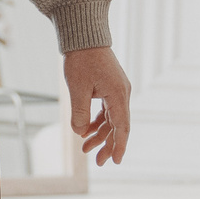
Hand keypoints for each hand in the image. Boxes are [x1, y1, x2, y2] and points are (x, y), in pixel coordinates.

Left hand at [61, 45, 131, 165]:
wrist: (84, 36)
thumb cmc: (81, 60)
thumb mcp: (77, 89)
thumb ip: (80, 113)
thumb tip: (81, 133)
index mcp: (118, 95)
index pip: (122, 127)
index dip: (119, 146)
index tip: (115, 161)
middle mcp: (122, 94)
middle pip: (118, 126)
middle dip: (108, 145)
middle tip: (99, 162)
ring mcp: (117, 90)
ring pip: (111, 119)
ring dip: (100, 134)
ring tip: (85, 149)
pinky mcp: (110, 87)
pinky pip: (106, 110)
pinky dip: (97, 122)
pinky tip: (86, 131)